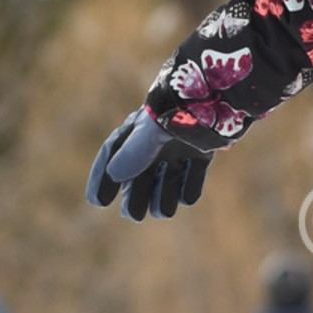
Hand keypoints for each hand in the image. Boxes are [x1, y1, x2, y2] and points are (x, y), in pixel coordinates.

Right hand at [86, 109, 213, 220]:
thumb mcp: (149, 135)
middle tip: (133, 215)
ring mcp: (179, 147)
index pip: (113, 156)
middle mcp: (157, 140)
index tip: (97, 202)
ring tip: (163, 211)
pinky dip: (189, 189)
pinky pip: (192, 179)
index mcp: (138, 130)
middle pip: (140, 176)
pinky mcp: (202, 152)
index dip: (102, 178)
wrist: (215, 98)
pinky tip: (185, 195)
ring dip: (163, 199)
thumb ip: (132, 155)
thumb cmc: (178, 112)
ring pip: (167, 182)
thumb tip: (114, 175)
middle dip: (134, 197)